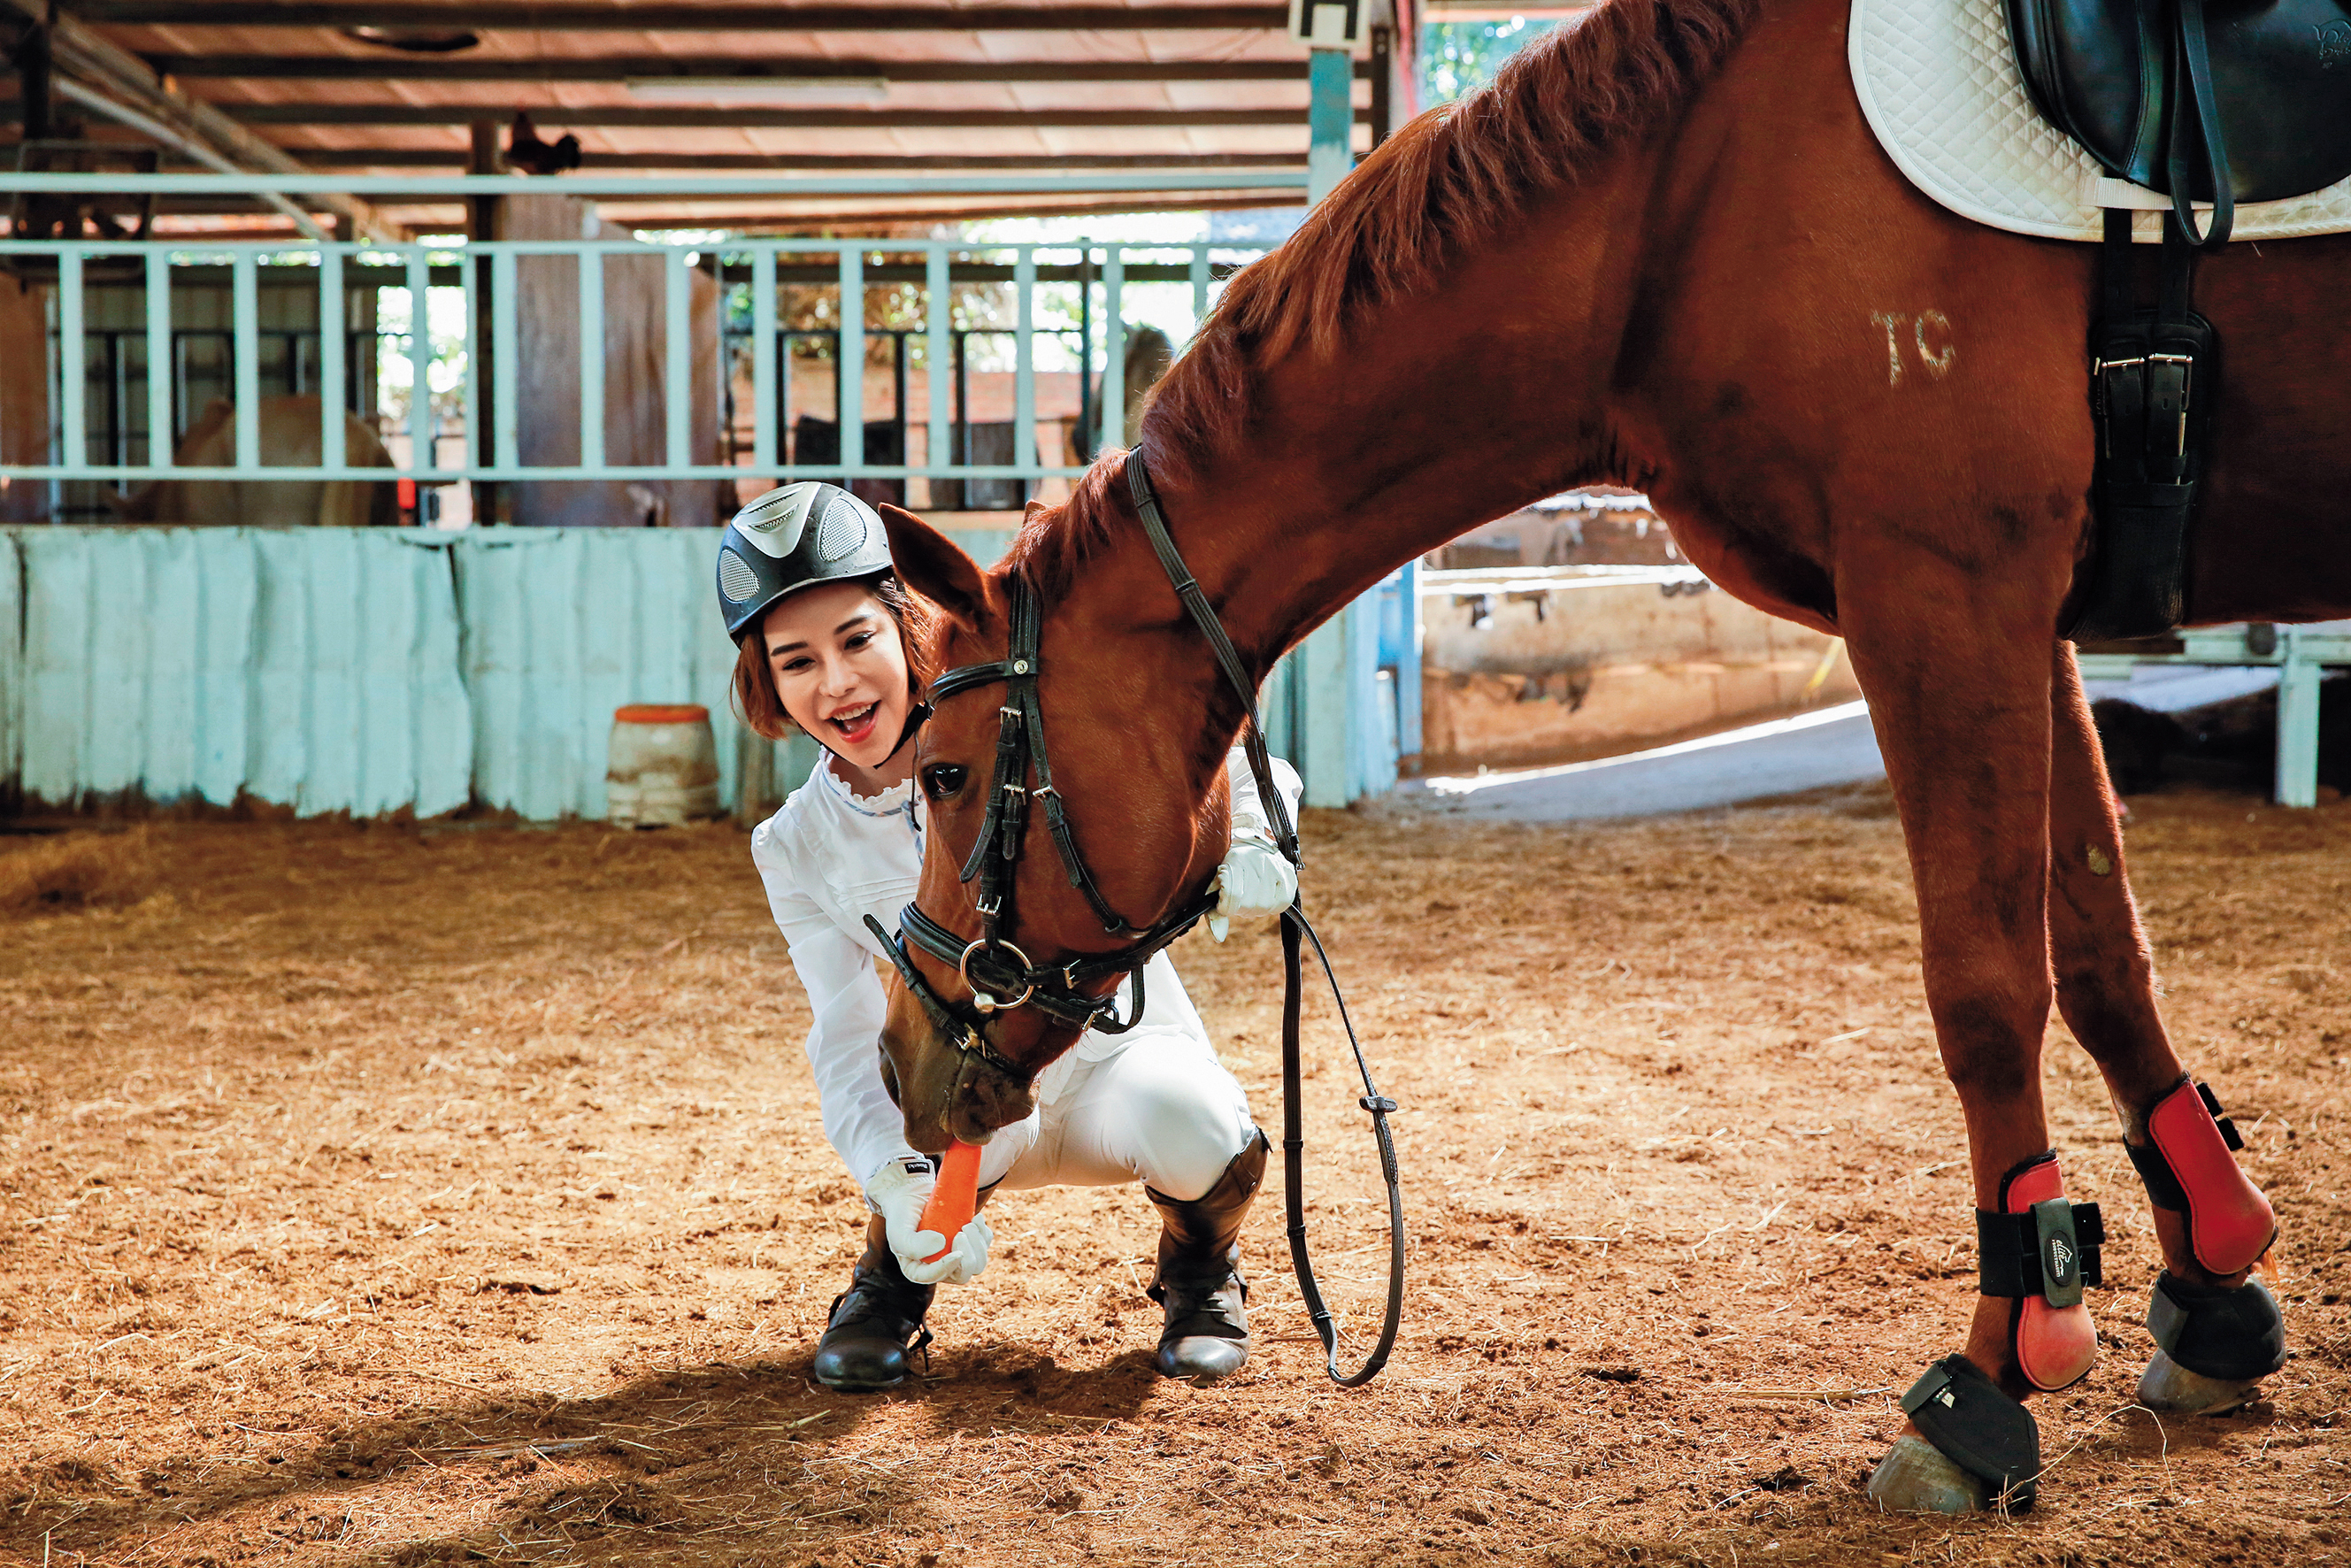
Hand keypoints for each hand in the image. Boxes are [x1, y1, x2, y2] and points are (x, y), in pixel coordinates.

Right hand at [863, 1155, 992, 1285]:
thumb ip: (913, 1245)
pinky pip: (984, 1244)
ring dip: (978, 1244)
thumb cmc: (903, 1213)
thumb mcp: (900, 1230)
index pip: (937, 1276)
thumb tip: (942, 1245)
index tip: (956, 1249)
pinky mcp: (967, 1242)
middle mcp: (939, 1267)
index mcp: (920, 1270)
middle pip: (963, 1275)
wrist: (912, 1192)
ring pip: (978, 1263)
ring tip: (969, 1223)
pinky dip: (983, 1232)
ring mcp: (954, 1255)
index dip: (949, 1266)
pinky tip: (976, 1218)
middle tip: (962, 1231)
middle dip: (968, 1255)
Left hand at [1207, 837, 1296, 941]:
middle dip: (1240, 907)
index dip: (1224, 906)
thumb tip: (1219, 937)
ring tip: (1252, 894)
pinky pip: (1282, 902)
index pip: (1232, 896)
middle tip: (1239, 895)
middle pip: (1248, 905)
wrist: (1250, 845)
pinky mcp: (1289, 874)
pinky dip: (1272, 904)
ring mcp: (1276, 867)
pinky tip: (1265, 895)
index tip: (1222, 899)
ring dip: (1256, 906)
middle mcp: (1258, 862)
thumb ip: (1214, 913)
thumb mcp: (1214, 887)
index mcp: (1236, 861)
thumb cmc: (1228, 869)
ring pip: (1264, 906)